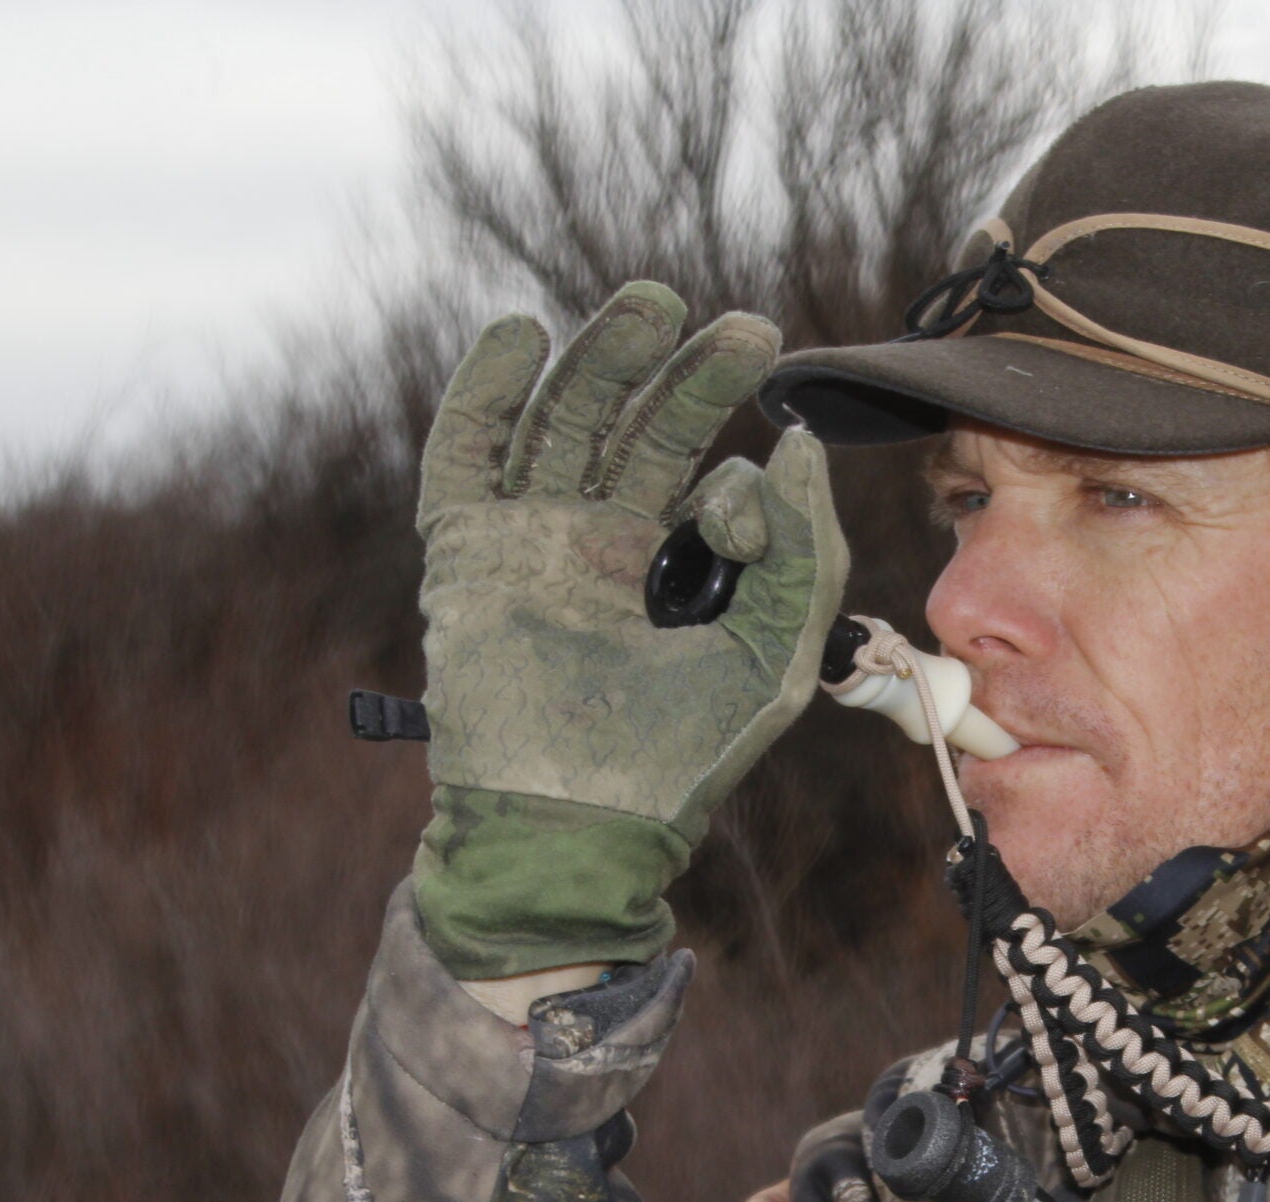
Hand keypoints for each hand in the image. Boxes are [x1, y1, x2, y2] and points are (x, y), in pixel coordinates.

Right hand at [411, 281, 848, 980]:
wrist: (575, 827)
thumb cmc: (682, 761)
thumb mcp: (776, 654)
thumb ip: (804, 552)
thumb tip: (799, 445)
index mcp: (675, 568)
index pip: (706, 479)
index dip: (743, 480)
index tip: (751, 505)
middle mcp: (601, 543)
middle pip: (639, 426)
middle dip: (687, 373)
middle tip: (745, 331)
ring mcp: (530, 540)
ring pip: (563, 422)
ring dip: (602, 358)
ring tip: (653, 305)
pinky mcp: (465, 551)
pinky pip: (464, 456)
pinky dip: (482, 393)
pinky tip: (521, 336)